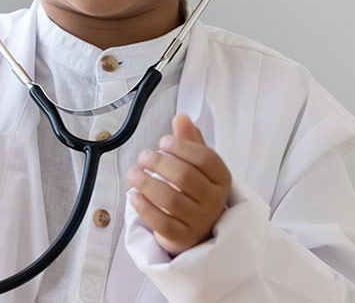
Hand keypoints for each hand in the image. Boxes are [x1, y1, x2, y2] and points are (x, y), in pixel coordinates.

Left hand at [125, 114, 232, 256]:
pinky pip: (162, 223)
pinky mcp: (183, 237)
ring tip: (132, 174)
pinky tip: (135, 196)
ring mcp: (200, 221)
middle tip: (143, 156)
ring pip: (170, 200)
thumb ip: (190, 141)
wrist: (196, 228)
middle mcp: (214, 201)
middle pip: (185, 176)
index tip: (163, 141)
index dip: (182, 146)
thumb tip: (182, 117)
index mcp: (221, 179)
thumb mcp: (196, 165)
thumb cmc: (194, 191)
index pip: (205, 158)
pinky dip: (145, 208)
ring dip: (146, 183)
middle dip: (159, 163)